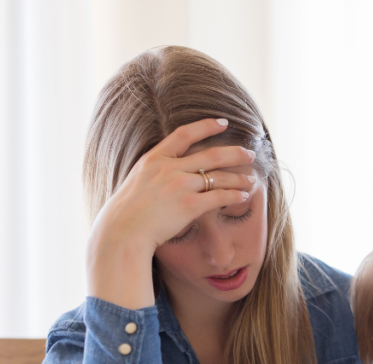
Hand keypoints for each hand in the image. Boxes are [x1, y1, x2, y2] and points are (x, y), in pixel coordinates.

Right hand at [87, 118, 257, 308]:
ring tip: (252, 179)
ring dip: (239, 177)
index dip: (206, 126)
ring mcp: (179, 185)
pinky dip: (235, 195)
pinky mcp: (189, 205)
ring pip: (218, 176)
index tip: (223, 123)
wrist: (121, 232)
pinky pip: (219, 196)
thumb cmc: (125, 214)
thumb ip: (153, 174)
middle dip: (234, 152)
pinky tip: (244, 196)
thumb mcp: (135, 182)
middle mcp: (168, 168)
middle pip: (211, 154)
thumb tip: (165, 174)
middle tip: (250, 152)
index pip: (184, 134)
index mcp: (153, 159)